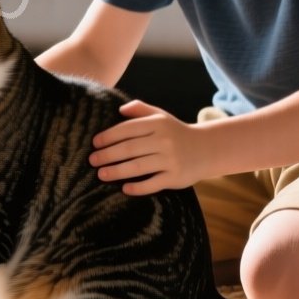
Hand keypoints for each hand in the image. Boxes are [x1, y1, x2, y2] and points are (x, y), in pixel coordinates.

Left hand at [89, 100, 208, 195]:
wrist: (205, 149)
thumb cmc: (175, 132)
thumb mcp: (161, 116)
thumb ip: (140, 109)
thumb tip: (119, 110)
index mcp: (157, 124)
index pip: (127, 129)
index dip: (109, 136)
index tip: (94, 143)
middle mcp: (163, 141)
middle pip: (129, 148)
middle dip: (107, 155)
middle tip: (92, 160)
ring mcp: (170, 160)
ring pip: (138, 167)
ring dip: (117, 171)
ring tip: (101, 174)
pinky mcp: (175, 177)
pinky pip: (153, 183)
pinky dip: (138, 187)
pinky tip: (124, 189)